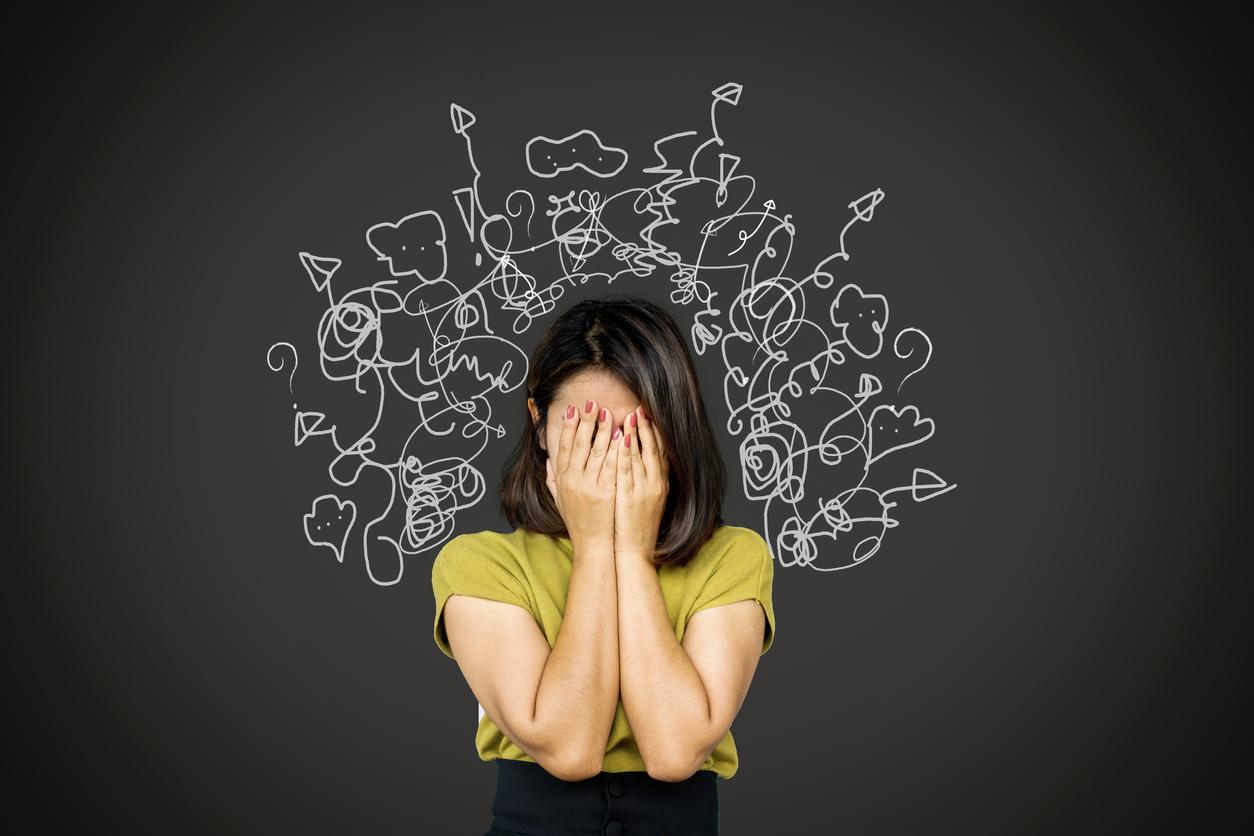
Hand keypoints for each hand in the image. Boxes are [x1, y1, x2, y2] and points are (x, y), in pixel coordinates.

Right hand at [545, 399, 621, 551]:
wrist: (592, 545)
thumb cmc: (578, 522)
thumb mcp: (559, 499)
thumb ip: (552, 479)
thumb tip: (549, 460)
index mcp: (562, 479)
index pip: (564, 446)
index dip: (567, 426)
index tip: (572, 409)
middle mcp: (573, 480)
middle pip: (578, 443)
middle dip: (586, 420)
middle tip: (592, 402)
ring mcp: (589, 486)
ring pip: (595, 451)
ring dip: (602, 429)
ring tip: (608, 412)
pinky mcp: (606, 492)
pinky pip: (611, 465)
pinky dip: (615, 448)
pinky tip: (621, 435)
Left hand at [614, 405, 668, 560]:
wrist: (635, 551)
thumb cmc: (638, 527)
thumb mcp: (647, 500)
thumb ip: (644, 479)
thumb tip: (638, 460)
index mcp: (660, 484)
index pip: (658, 451)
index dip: (654, 432)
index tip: (647, 415)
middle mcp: (656, 484)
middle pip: (654, 449)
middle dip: (647, 427)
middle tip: (641, 408)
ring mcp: (645, 490)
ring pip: (642, 456)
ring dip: (637, 434)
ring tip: (631, 416)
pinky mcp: (632, 497)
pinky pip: (628, 470)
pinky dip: (626, 454)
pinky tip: (622, 439)